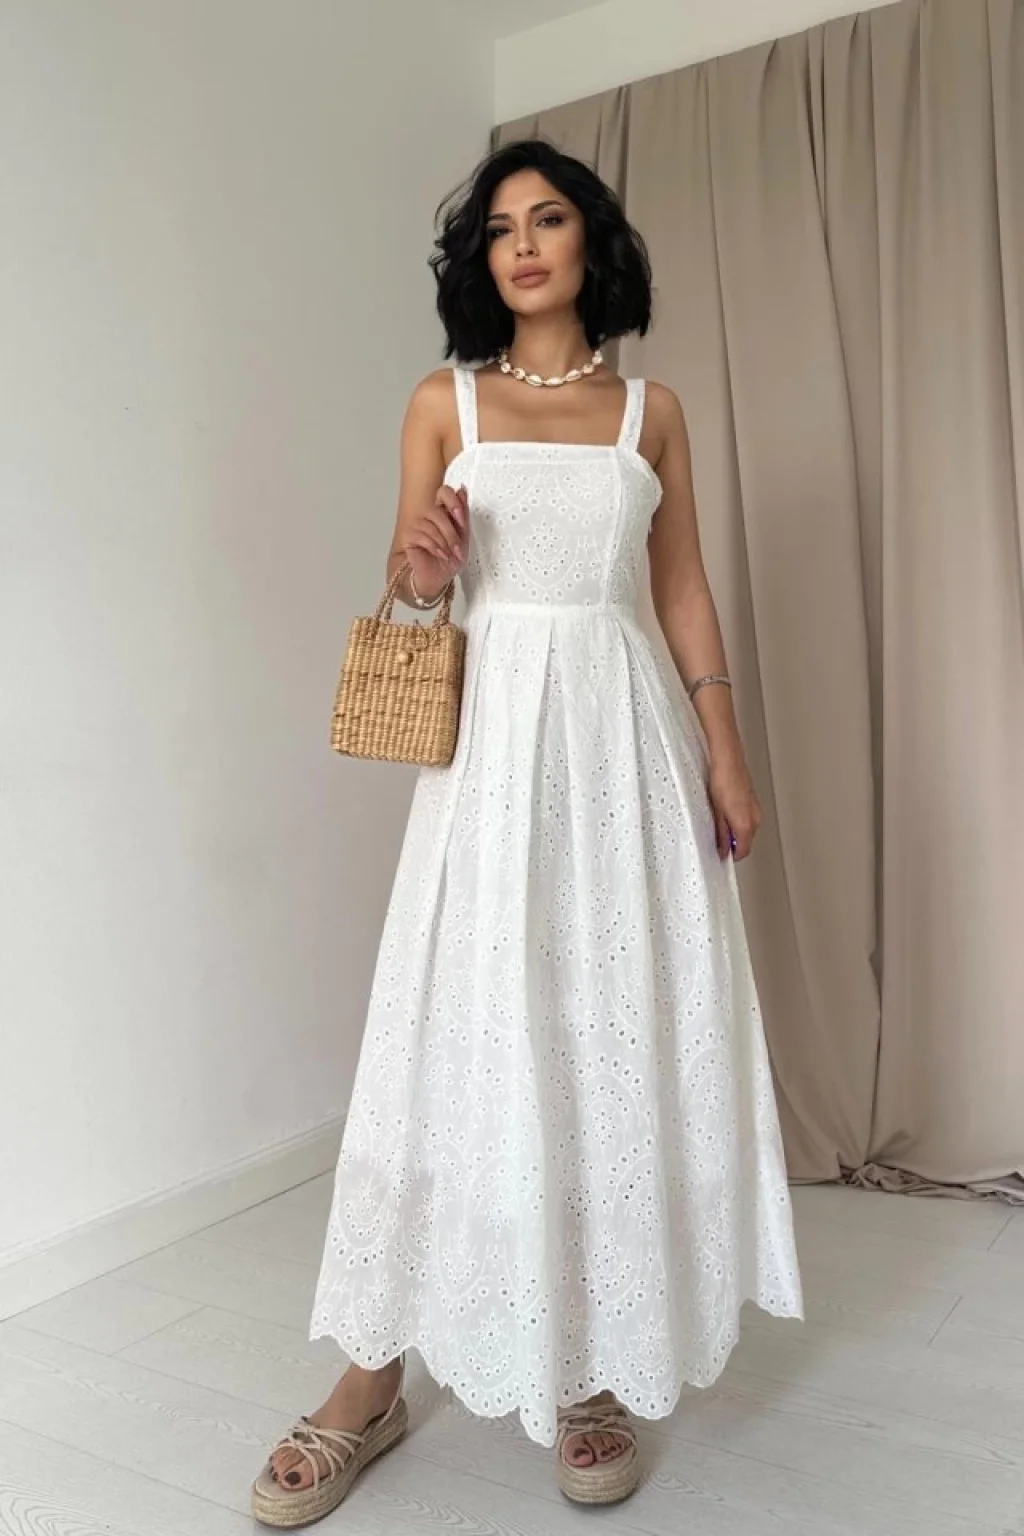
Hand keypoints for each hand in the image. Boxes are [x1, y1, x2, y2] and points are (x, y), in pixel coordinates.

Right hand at [403, 484, 469, 600]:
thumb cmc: (450, 559)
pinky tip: (440, 555)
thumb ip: (463, 515)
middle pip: (438, 509)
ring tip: (449, 555)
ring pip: (431, 524)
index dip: (454, 503)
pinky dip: (435, 547)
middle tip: (457, 547)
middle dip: (450, 531)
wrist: (438, 578)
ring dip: (444, 542)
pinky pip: (423, 535)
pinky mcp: (408, 535)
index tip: (461, 520)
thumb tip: (462, 490)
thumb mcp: (464, 537)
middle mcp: (429, 514)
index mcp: (444, 511)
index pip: (445, 492)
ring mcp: (417, 523)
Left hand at [707, 749, 761, 860]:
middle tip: (718, 840)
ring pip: (748, 830)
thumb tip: (722, 847)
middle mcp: (755, 819)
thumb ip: (721, 834)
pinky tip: (726, 813)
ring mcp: (756, 809)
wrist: (729, 761)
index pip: (743, 850)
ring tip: (720, 823)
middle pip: (746, 841)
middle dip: (734, 844)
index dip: (732, 856)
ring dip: (736, 832)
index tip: (722, 855)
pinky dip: (739, 821)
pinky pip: (748, 819)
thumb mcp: (716, 813)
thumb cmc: (722, 781)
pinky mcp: (754, 802)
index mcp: (746, 825)